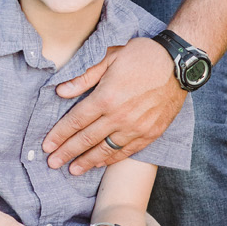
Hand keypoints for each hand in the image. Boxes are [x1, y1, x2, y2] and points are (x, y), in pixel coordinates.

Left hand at [41, 38, 186, 175]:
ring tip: (72, 170)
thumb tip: (60, 92)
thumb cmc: (143, 56)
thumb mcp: (110, 58)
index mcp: (106, 97)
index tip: (47, 146)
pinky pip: (126, 151)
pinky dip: (111, 159)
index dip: (59, 135)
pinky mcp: (150, 133)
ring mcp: (136, 127)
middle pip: (86, 139)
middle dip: (67, 152)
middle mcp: (119, 116)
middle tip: (52, 163)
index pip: (76, 121)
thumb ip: (84, 78)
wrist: (179, 64)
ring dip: (87, 161)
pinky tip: (100, 163)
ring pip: (106, 150)